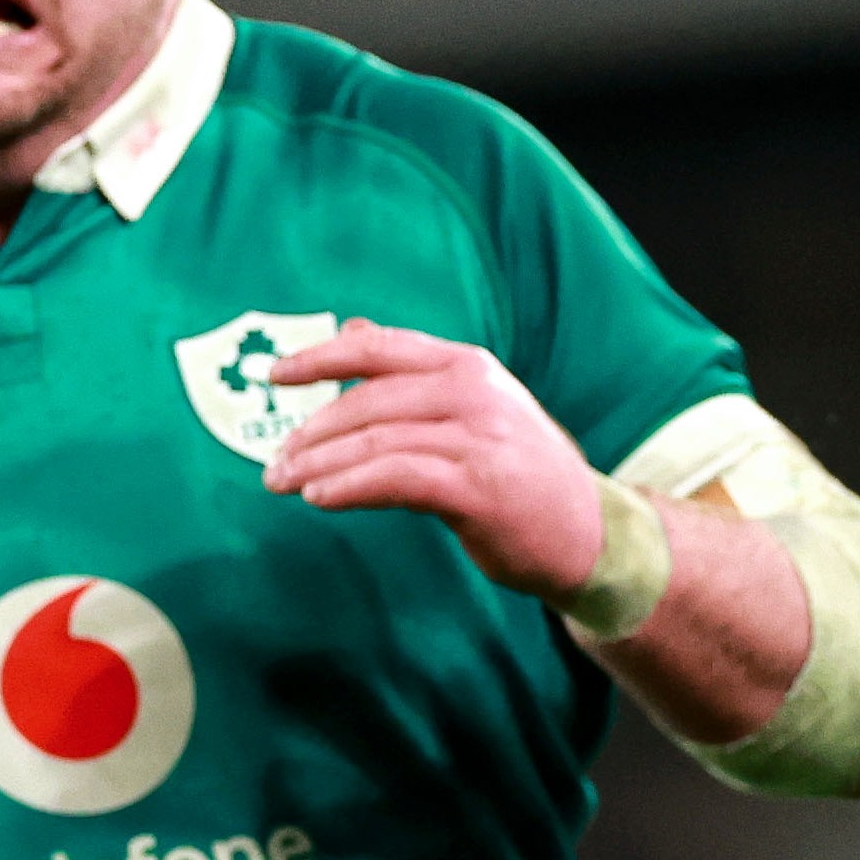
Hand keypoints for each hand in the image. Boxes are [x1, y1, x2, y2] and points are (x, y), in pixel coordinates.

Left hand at [257, 321, 602, 599]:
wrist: (585, 532)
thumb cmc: (518, 471)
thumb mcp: (471, 407)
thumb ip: (410, 372)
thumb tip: (351, 327)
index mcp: (467, 365)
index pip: (379, 348)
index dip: (320, 357)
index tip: (275, 374)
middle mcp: (474, 392)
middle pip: (367, 400)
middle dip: (310, 432)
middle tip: (274, 463)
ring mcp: (479, 438)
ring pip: (375, 440)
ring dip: (318, 464)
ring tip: (283, 484)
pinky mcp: (479, 487)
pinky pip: (395, 478)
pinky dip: (348, 486)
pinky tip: (320, 497)